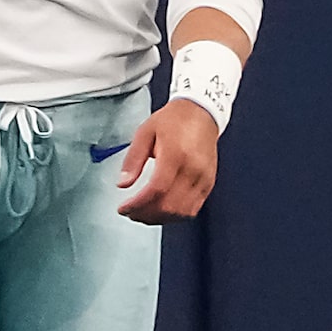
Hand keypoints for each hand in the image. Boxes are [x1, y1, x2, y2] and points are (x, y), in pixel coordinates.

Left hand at [116, 99, 218, 224]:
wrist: (201, 112)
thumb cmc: (174, 120)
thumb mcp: (145, 133)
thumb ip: (133, 160)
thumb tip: (122, 183)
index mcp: (175, 154)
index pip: (156, 190)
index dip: (138, 204)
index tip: (124, 208)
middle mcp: (193, 169)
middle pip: (169, 206)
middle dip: (146, 215)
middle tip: (131, 212)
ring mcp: (203, 178)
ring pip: (181, 212)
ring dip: (160, 218)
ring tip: (144, 213)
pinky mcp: (208, 183)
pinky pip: (193, 209)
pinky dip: (175, 215)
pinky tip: (162, 210)